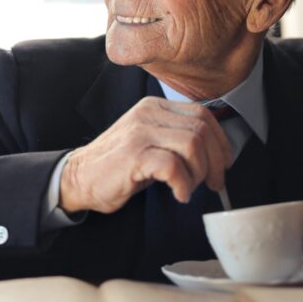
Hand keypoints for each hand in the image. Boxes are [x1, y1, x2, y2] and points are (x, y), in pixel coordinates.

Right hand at [60, 97, 232, 213]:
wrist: (79, 178)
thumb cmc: (118, 166)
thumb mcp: (150, 142)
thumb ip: (177, 139)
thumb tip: (216, 154)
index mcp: (155, 107)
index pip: (203, 115)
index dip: (221, 142)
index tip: (223, 164)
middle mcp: (148, 114)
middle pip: (202, 130)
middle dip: (215, 162)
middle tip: (212, 183)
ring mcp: (140, 132)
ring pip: (193, 145)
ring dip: (199, 173)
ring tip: (188, 187)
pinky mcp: (133, 155)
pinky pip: (173, 166)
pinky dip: (183, 184)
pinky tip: (178, 194)